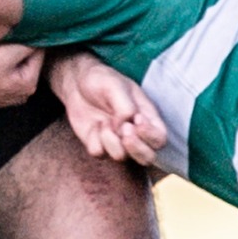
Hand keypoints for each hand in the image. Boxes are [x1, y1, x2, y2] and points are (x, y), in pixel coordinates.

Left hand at [50, 51, 166, 165]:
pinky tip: (94, 125)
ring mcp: (117, 142)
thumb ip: (125, 107)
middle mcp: (135, 134)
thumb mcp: (116, 85)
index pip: (159, 139)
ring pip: (121, 157)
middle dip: (136, 149)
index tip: (136, 119)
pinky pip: (99, 153)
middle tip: (123, 129)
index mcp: (147, 118)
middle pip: (147, 158)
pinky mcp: (99, 146)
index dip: (150, 135)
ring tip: (104, 121)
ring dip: (110, 139)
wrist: (77, 83)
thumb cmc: (102, 81)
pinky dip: (94, 140)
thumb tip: (125, 127)